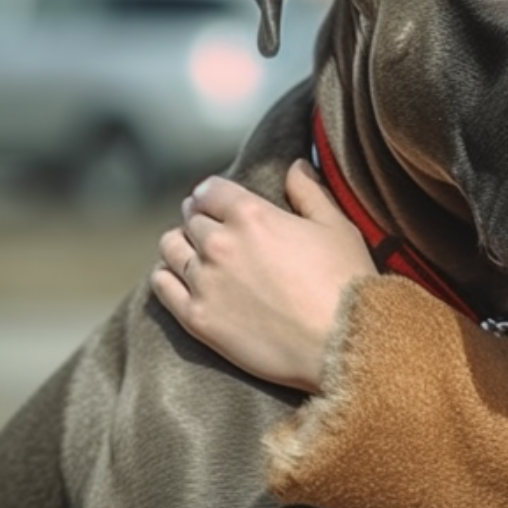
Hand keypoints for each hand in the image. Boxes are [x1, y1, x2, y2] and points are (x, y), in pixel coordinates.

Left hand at [151, 160, 375, 392]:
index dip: (212, 192)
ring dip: (180, 244)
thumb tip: (296, 166)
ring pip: (171, 248)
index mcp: (251, 215)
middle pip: (191, 219)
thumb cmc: (345, 281)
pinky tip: (177, 276)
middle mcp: (220, 243)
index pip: (210, 190)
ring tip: (193, 251)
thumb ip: (309, 192)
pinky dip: (166, 275)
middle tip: (211, 226)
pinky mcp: (197, 318)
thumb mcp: (335, 226)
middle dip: (200, 218)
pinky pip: (162, 287)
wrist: (342, 341)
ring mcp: (205, 282)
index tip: (215, 198)